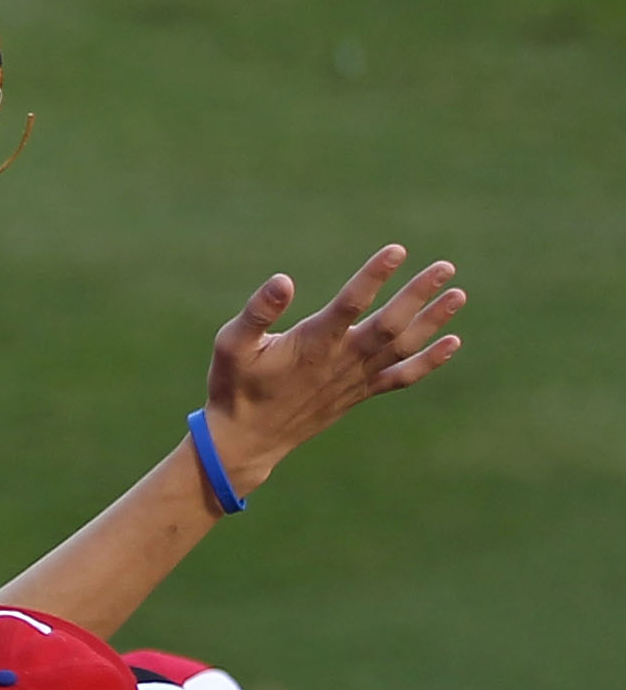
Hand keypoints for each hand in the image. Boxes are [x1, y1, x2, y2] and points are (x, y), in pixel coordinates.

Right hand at [201, 244, 466, 491]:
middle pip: (390, 324)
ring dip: (433, 321)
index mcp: (312, 344)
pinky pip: (402, 377)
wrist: (247, 439)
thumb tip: (283, 280)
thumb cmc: (235, 386)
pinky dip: (429, 362)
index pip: (350, 304)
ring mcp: (355, 378)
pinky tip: (452, 343)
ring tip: (458, 295)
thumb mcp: (231, 345)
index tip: (397, 250)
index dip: (373, 276)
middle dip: (418, 295)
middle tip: (446, 267)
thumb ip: (257, 312)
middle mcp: (341, 360)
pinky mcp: (360, 392)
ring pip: (403, 347)